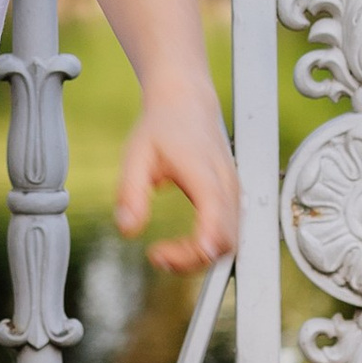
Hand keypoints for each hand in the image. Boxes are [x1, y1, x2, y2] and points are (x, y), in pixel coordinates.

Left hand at [115, 104, 240, 274]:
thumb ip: (130, 192)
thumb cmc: (162, 126)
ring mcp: (234, 193)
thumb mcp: (136, 155)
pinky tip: (182, 244)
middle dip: (192, 260)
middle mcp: (227, 185)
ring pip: (230, 242)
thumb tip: (127, 229)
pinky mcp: (233, 199)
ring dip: (200, 257)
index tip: (159, 254)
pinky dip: (207, 246)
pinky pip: (228, 233)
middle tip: (158, 257)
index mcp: (204, 173)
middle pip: (224, 241)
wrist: (187, 103)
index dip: (195, 249)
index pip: (213, 220)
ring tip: (166, 254)